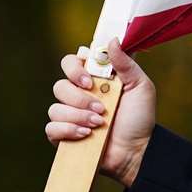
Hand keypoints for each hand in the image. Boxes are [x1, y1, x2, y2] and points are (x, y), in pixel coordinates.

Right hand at [46, 38, 156, 187]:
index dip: (75, 67)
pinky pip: (51, 127)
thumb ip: (126, 64)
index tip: (89, 79)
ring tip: (98, 124)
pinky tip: (86, 135)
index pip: (71, 62)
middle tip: (100, 107)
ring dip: (78, 116)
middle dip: (79, 97)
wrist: (137, 151)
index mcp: (95, 79)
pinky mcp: (63, 135)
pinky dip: (67, 130)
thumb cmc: (140, 118)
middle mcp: (79, 95)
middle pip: (59, 85)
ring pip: (55, 108)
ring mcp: (70, 115)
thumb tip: (113, 40)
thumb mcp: (141, 87)